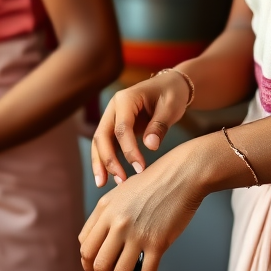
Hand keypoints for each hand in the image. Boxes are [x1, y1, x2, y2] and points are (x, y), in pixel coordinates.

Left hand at [79, 141, 205, 270]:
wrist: (181, 175)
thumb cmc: (154, 182)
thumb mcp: (121, 193)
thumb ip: (108, 216)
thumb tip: (102, 245)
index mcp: (106, 209)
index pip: (85, 245)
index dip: (87, 263)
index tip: (92, 269)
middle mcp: (118, 223)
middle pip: (98, 263)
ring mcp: (137, 234)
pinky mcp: (157, 243)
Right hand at [92, 71, 190, 185]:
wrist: (169, 85)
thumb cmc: (171, 94)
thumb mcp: (170, 107)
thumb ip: (159, 125)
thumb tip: (150, 147)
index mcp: (126, 99)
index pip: (122, 128)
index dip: (129, 150)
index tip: (140, 169)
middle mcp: (113, 107)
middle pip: (102, 135)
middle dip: (108, 160)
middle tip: (120, 181)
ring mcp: (111, 117)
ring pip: (99, 141)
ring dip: (101, 163)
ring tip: (102, 185)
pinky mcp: (115, 127)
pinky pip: (107, 144)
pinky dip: (106, 160)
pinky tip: (111, 177)